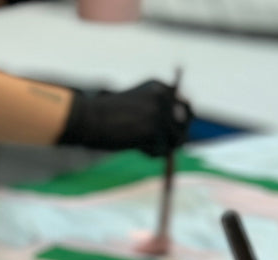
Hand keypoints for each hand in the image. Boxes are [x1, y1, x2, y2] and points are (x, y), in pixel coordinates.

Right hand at [57, 78, 190, 156]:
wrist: (90, 119)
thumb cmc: (107, 117)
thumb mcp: (136, 108)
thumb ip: (156, 116)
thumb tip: (180, 139)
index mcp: (159, 87)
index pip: (184, 105)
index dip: (179, 121)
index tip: (167, 131)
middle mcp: (163, 96)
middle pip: (187, 120)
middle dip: (178, 134)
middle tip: (166, 147)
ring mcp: (160, 113)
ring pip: (177, 138)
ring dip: (164, 147)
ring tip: (143, 147)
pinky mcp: (153, 131)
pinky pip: (164, 150)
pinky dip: (153, 154)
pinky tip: (138, 149)